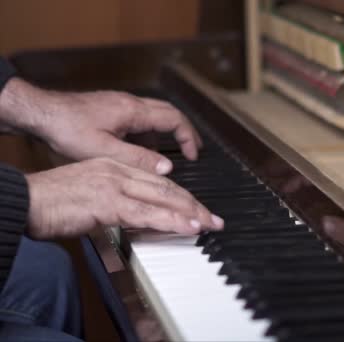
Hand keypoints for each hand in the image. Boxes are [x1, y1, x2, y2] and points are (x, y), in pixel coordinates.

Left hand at [0, 78, 200, 174]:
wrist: (42, 113)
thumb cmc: (68, 129)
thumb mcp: (105, 151)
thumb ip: (138, 159)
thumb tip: (166, 167)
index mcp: (134, 112)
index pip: (174, 119)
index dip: (188, 137)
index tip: (193, 154)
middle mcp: (131, 103)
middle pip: (169, 113)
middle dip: (184, 131)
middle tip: (193, 149)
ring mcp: (120, 104)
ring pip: (154, 115)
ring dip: (164, 134)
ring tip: (164, 156)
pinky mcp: (111, 108)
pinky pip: (138, 118)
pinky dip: (147, 133)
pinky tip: (138, 150)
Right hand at [25, 158, 223, 239]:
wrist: (26, 199)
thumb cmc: (53, 200)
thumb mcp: (93, 196)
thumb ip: (119, 201)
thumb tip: (141, 216)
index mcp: (116, 166)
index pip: (159, 182)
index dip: (183, 196)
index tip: (199, 209)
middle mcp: (119, 171)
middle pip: (167, 188)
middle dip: (194, 205)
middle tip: (214, 218)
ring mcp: (114, 185)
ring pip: (163, 198)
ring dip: (190, 213)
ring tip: (209, 224)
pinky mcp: (107, 202)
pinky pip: (146, 213)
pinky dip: (171, 221)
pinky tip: (187, 227)